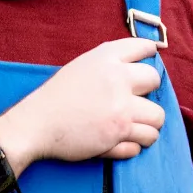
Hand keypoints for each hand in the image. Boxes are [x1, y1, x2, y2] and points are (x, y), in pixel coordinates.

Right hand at [0, 38, 163, 167]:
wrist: (36, 124)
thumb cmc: (54, 96)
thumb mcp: (79, 67)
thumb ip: (107, 63)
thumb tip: (134, 67)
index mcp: (106, 60)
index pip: (144, 47)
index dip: (149, 54)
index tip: (147, 62)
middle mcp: (119, 81)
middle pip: (155, 81)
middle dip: (149, 92)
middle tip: (135, 101)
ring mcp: (122, 110)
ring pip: (157, 118)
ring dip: (147, 125)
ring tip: (131, 126)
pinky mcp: (118, 136)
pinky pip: (140, 144)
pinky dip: (131, 145)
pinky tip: (117, 141)